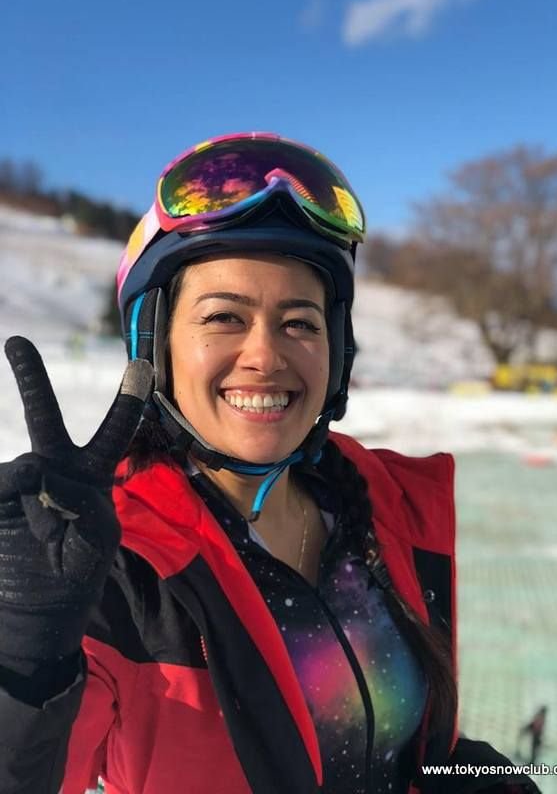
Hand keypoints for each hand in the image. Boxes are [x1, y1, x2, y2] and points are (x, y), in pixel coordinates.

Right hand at [0, 336, 152, 673]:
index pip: (113, 434)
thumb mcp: (94, 548)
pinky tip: (22, 532)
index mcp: (92, 478)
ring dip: (36, 511)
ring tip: (42, 541)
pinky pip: (5, 489)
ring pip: (25, 474)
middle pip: (46, 420)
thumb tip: (37, 469)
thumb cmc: (73, 579)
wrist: (31, 616)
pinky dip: (12, 502)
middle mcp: (55, 471)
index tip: (140, 367)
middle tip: (17, 343)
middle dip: (31, 380)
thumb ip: (80, 507)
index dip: (127, 402)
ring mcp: (20, 485)